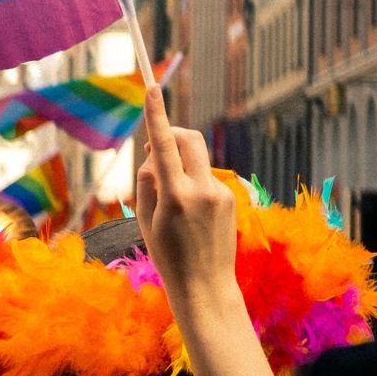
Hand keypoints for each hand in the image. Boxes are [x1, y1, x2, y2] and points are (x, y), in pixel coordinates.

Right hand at [135, 88, 236, 307]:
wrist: (205, 287)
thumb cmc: (168, 257)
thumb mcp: (145, 221)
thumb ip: (148, 182)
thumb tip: (155, 154)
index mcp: (176, 196)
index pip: (164, 145)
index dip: (156, 115)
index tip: (152, 88)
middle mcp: (202, 190)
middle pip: (189, 138)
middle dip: (172, 133)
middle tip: (155, 148)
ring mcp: (221, 193)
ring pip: (196, 159)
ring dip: (180, 164)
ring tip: (170, 200)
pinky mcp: (231, 198)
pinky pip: (206, 177)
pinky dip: (192, 182)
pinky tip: (189, 213)